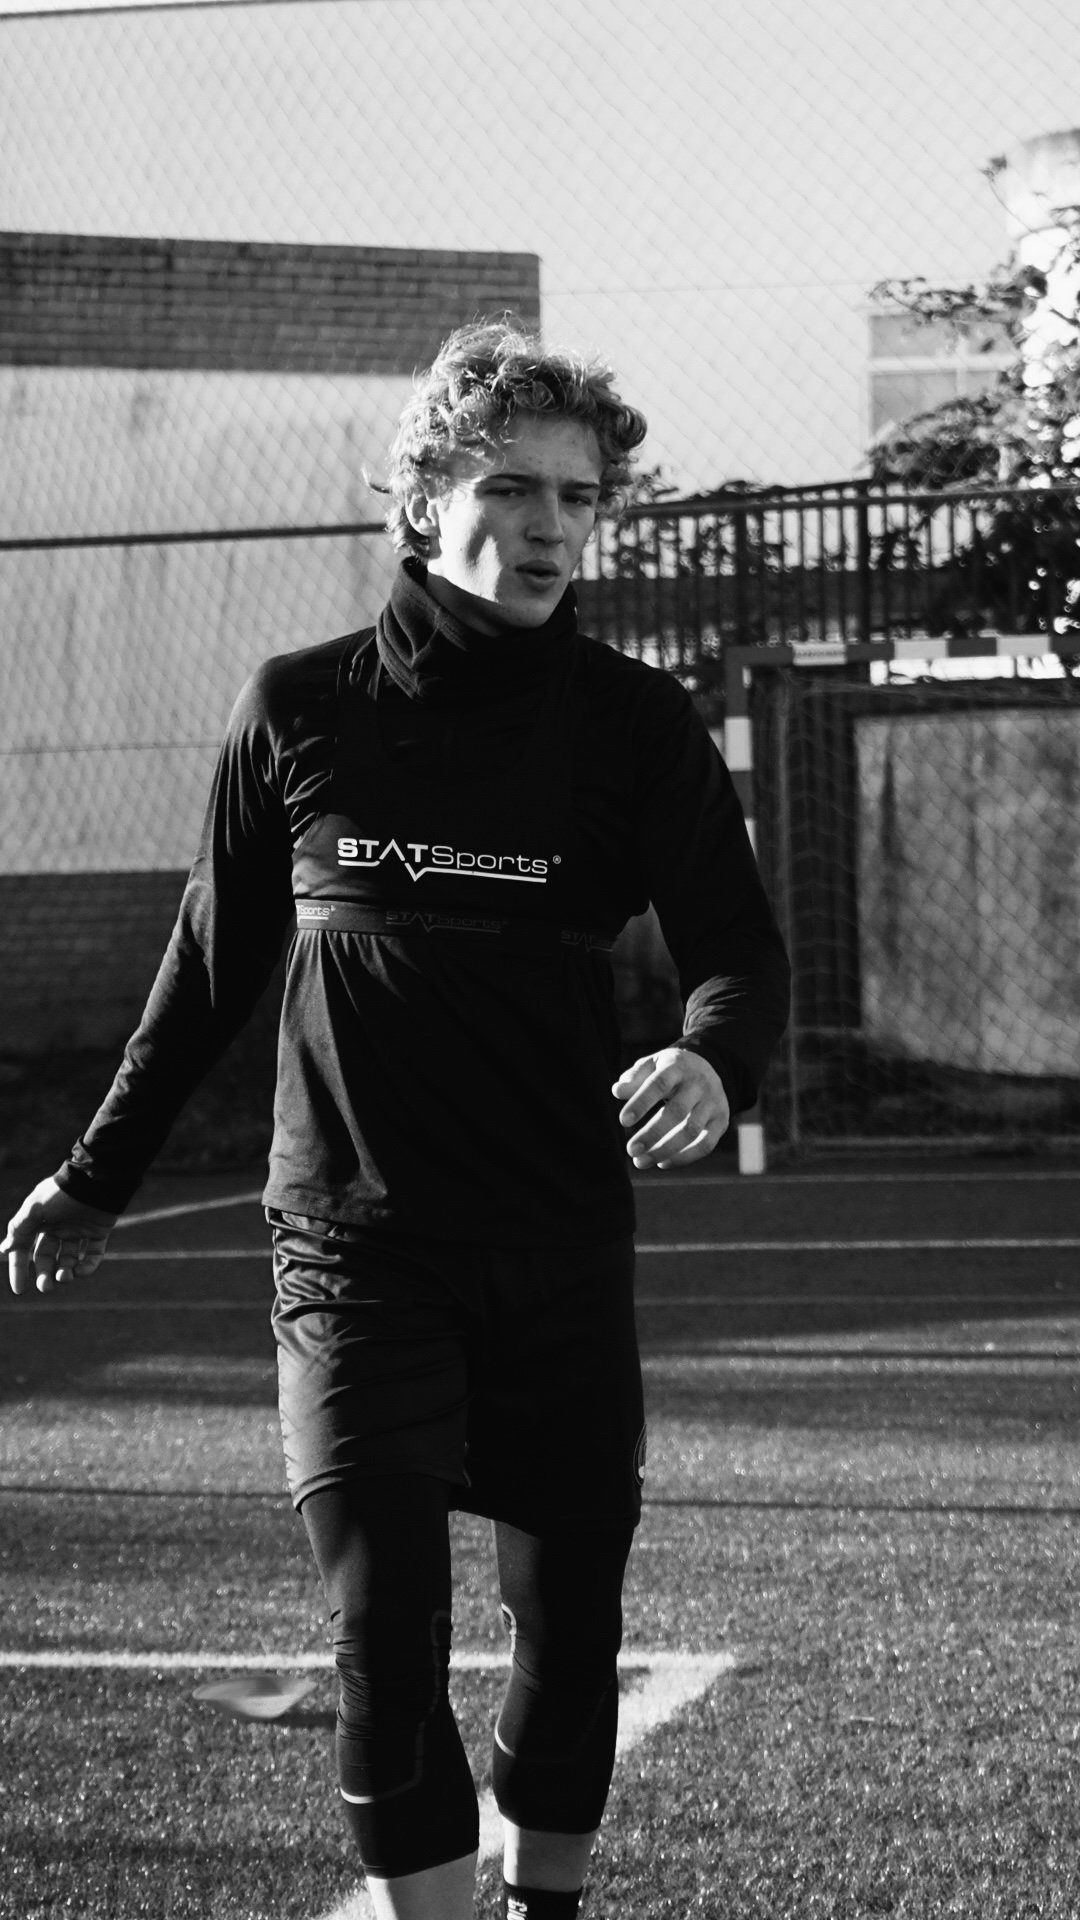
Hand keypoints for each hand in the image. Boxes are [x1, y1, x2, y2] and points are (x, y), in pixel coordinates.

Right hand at [2, 1178, 116, 1296]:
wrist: (96, 1180)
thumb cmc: (62, 1193)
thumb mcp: (34, 1209)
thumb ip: (19, 1229)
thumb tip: (4, 1249)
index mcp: (40, 1221)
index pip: (25, 1249)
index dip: (19, 1268)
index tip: (19, 1289)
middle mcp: (59, 1227)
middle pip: (48, 1258)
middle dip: (45, 1275)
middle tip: (46, 1287)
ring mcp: (80, 1230)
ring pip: (69, 1259)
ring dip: (65, 1272)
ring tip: (65, 1277)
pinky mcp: (99, 1232)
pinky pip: (93, 1254)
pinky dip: (88, 1266)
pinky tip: (81, 1271)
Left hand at [613, 1047, 730, 1169]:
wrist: (707, 1067)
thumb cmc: (669, 1070)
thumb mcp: (652, 1065)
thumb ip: (634, 1077)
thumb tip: (617, 1091)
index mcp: (678, 1066)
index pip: (660, 1084)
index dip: (642, 1102)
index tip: (623, 1121)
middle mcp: (699, 1084)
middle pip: (678, 1111)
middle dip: (653, 1133)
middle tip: (631, 1150)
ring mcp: (713, 1103)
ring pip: (691, 1131)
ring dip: (664, 1150)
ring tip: (640, 1162)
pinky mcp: (721, 1121)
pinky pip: (706, 1144)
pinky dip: (684, 1157)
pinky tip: (662, 1163)